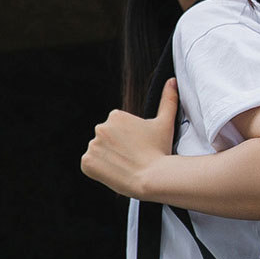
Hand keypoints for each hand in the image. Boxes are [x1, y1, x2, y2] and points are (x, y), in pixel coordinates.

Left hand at [81, 79, 179, 198]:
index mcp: (116, 116)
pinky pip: (90, 166)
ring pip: (99, 152)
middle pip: (107, 139)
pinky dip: (98, 170)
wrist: (153, 177)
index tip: (139, 148)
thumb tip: (172, 80)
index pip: (118, 129)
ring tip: (125, 166)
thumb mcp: (165, 123)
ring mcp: (92, 145)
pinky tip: (114, 173)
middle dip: (117, 148)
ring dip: (108, 159)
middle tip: (133, 158)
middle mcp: (100, 127)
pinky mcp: (87, 162)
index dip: (129, 140)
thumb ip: (167, 100)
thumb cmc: (160, 150)